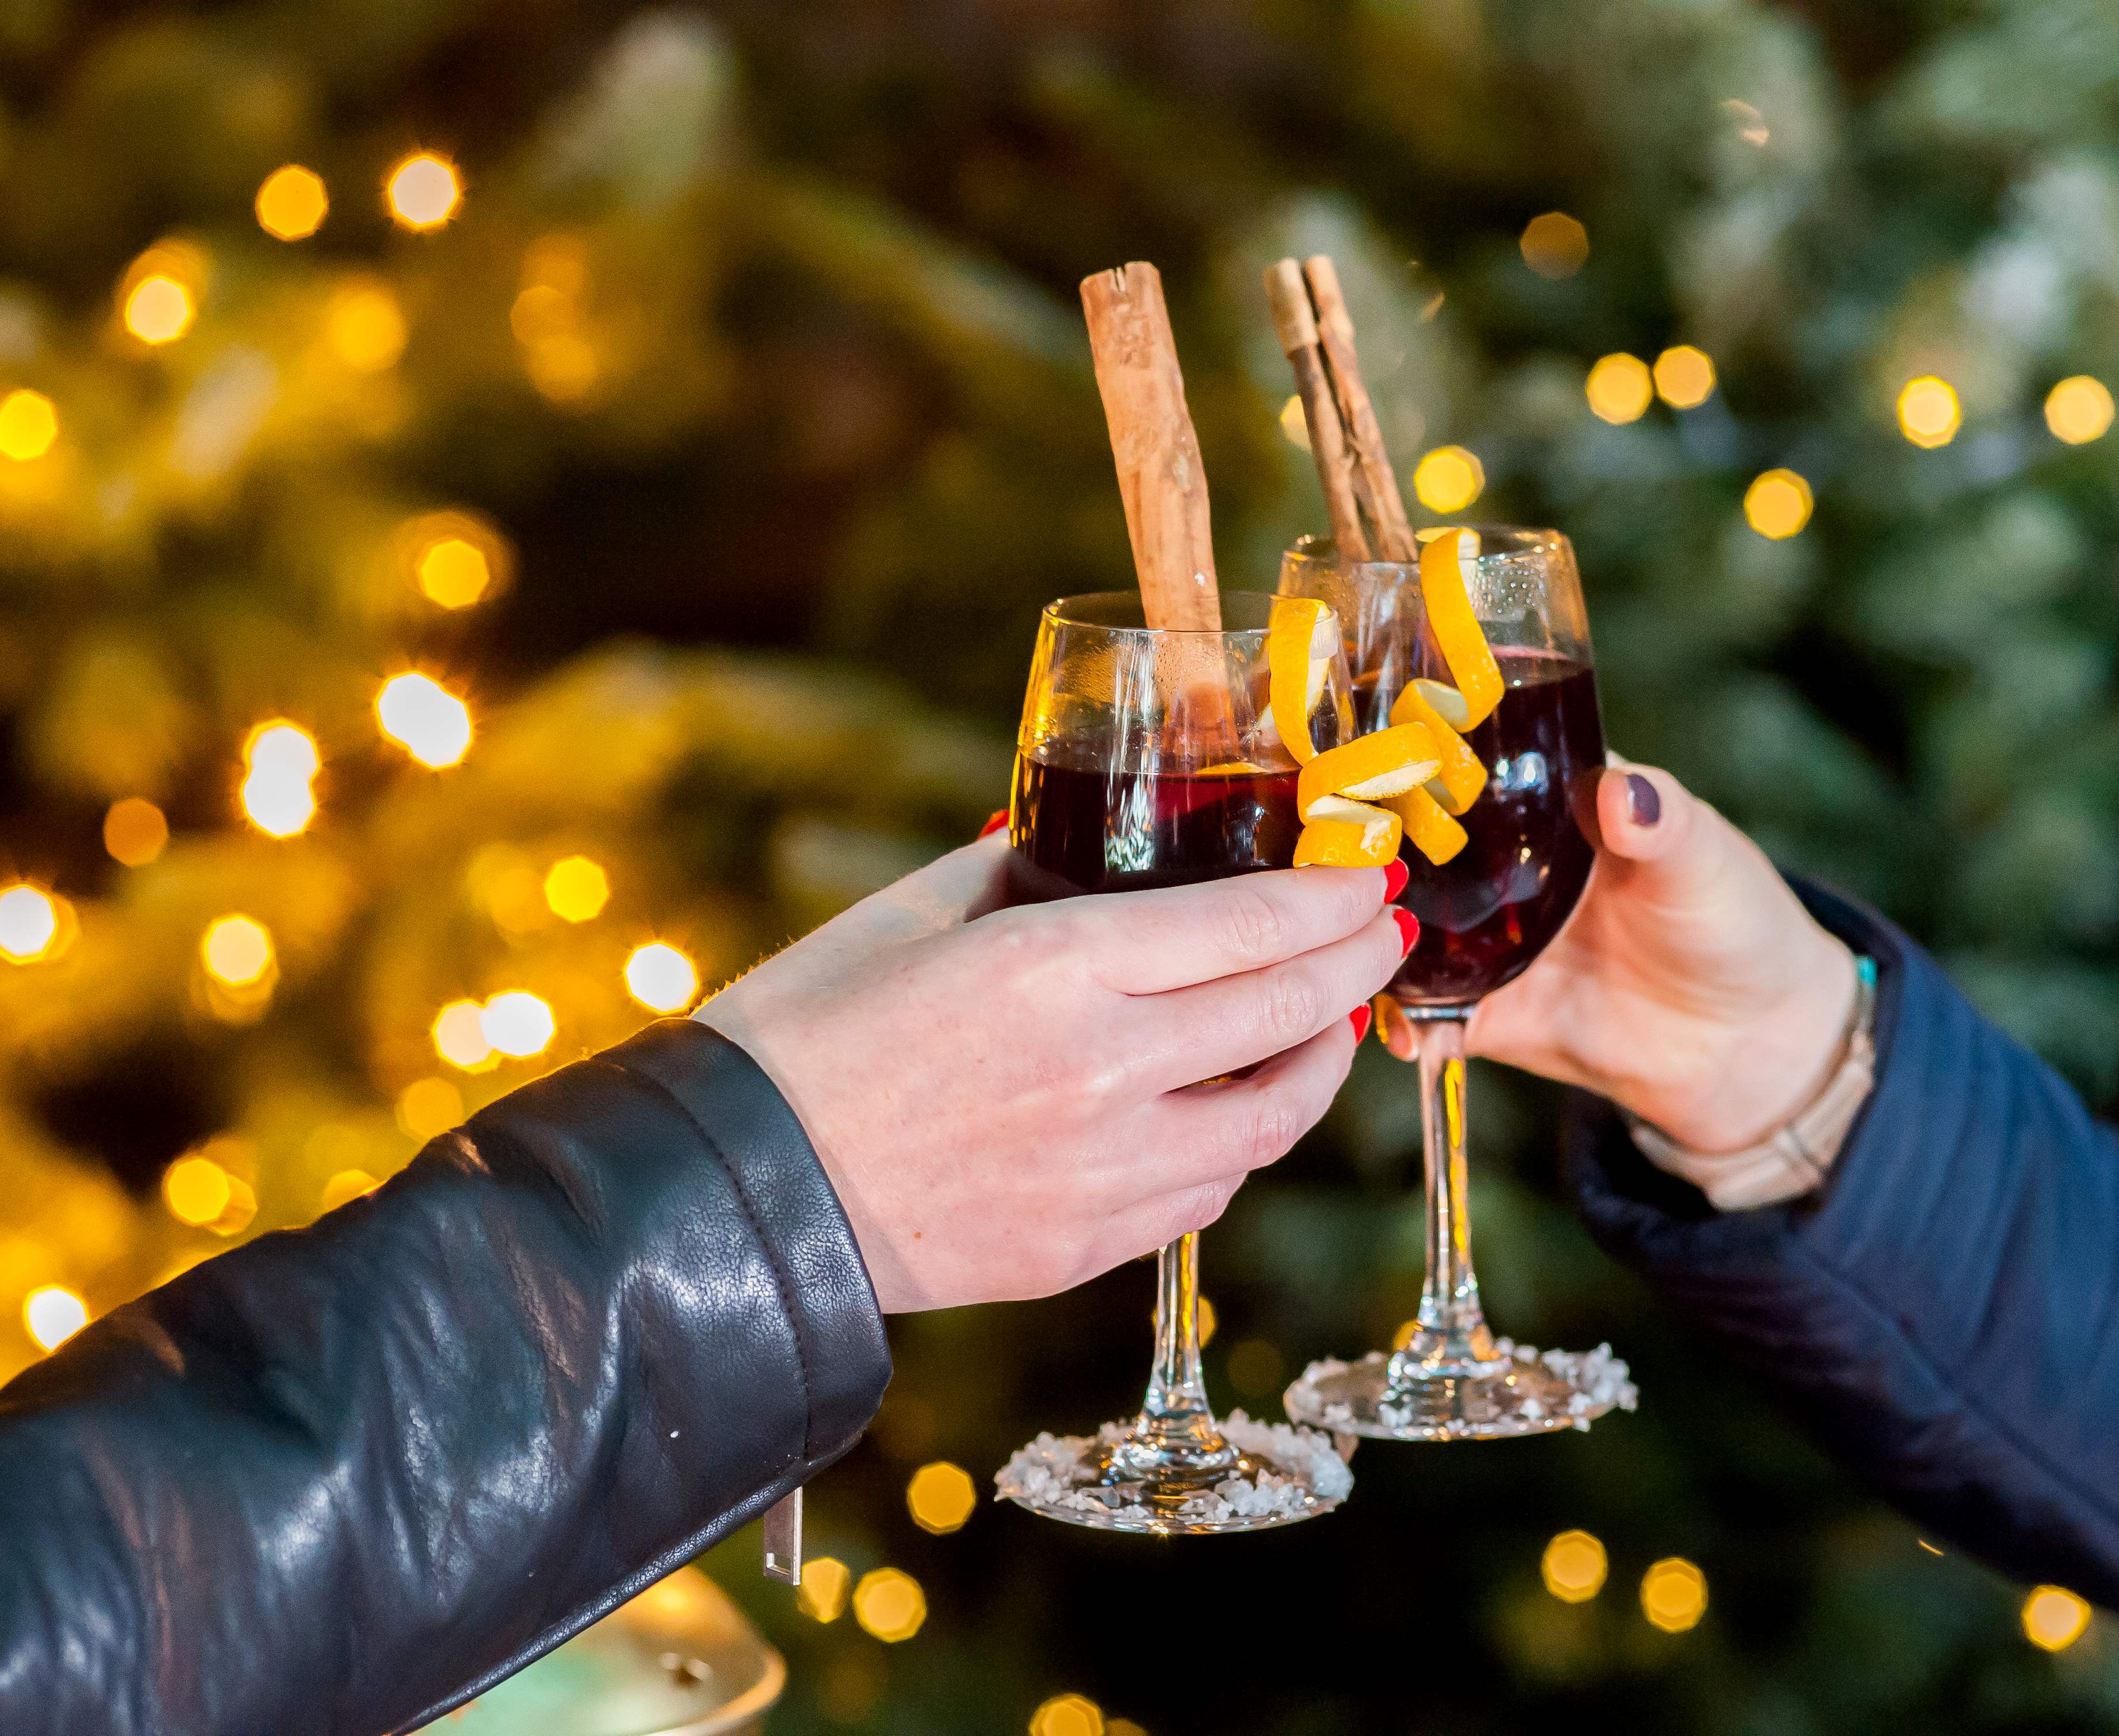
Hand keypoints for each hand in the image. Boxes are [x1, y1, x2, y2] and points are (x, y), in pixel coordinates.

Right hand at [698, 840, 1408, 1311]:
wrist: (735, 1192)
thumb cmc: (805, 1032)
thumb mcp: (910, 912)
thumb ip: (1020, 870)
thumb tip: (1092, 846)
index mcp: (1056, 966)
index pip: (1252, 927)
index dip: (1331, 900)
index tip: (1369, 878)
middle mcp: (1103, 1072)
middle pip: (1287, 1014)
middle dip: (1357, 965)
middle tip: (1383, 934)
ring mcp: (1102, 1174)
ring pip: (1270, 1122)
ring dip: (1318, 1066)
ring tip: (1326, 1026)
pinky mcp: (1082, 1250)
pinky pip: (1205, 1194)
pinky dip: (1239, 1143)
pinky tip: (1232, 1108)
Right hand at [1384, 763, 1855, 1152]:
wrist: (1750, 1045)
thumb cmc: (1735, 924)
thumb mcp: (1703, 858)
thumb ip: (1661, 821)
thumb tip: (1620, 792)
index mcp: (1546, 801)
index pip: (1462, 762)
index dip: (1412, 752)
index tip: (1366, 750)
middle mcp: (1499, 863)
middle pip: (1410, 845)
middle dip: (1363, 850)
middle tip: (1332, 855)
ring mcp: (1485, 939)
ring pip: (1402, 928)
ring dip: (1369, 934)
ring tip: (1344, 939)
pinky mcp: (1486, 1011)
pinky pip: (1426, 1014)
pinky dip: (1405, 1023)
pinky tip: (1401, 1029)